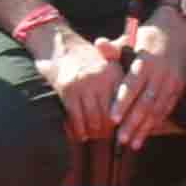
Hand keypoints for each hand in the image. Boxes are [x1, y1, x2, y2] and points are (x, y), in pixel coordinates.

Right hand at [30, 20, 118, 140]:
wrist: (58, 44)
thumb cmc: (84, 58)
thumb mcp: (106, 64)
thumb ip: (118, 83)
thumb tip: (127, 114)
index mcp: (114, 73)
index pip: (123, 105)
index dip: (124, 123)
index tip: (122, 133)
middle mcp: (101, 79)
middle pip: (110, 115)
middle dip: (109, 132)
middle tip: (107, 141)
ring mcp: (84, 85)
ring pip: (94, 119)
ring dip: (94, 133)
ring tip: (94, 139)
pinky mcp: (68, 90)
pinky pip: (76, 117)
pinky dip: (79, 130)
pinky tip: (80, 136)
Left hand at [109, 22, 185, 147]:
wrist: (179, 29)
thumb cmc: (147, 35)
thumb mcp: (131, 37)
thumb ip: (115, 48)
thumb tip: (98, 43)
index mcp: (145, 60)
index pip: (132, 85)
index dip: (123, 103)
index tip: (113, 119)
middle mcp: (160, 73)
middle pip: (145, 102)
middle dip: (133, 123)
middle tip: (120, 139)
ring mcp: (172, 81)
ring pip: (157, 109)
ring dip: (145, 128)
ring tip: (133, 143)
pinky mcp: (179, 87)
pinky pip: (167, 108)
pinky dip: (157, 122)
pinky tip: (147, 133)